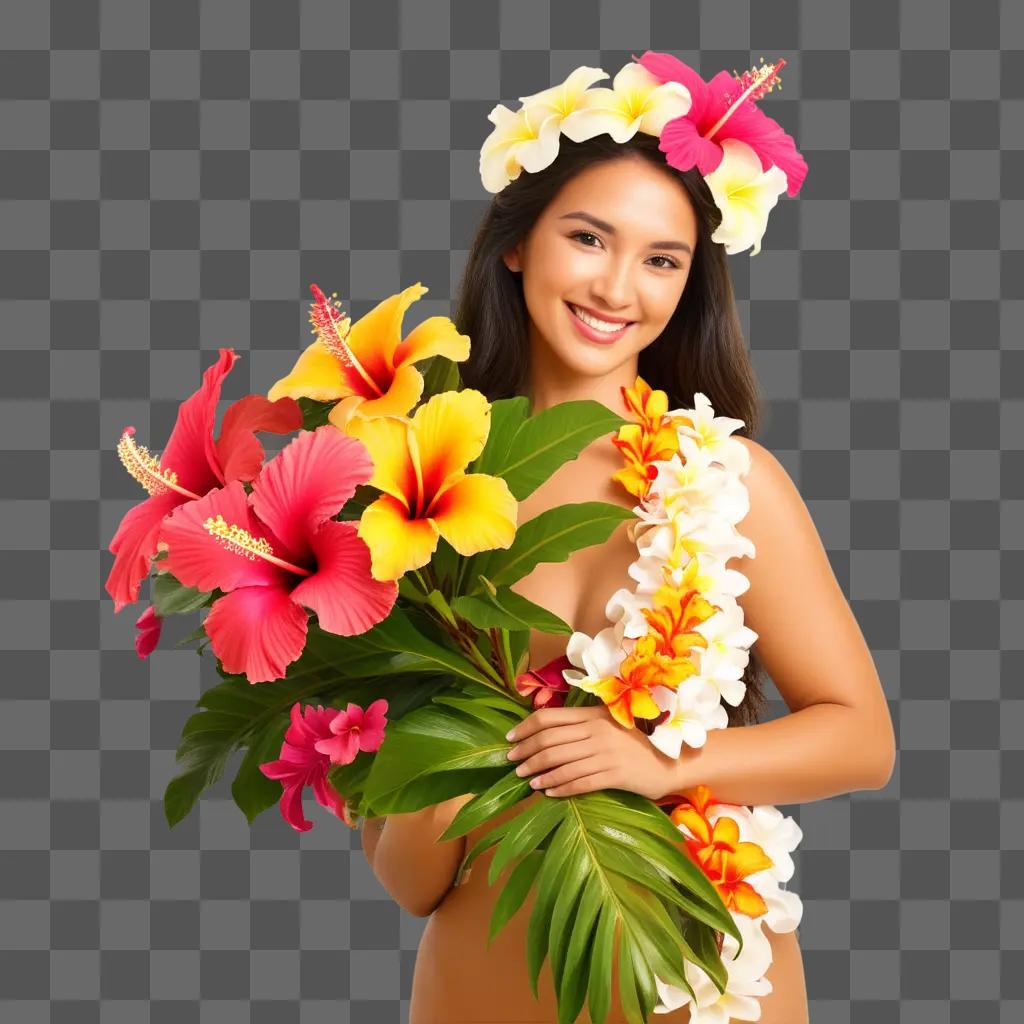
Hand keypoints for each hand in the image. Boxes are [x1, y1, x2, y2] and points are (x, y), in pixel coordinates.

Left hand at [505, 705, 678, 800]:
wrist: (673, 761)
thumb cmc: (638, 743)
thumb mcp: (610, 724)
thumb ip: (583, 724)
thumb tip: (548, 732)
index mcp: (593, 716)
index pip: (549, 718)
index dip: (525, 727)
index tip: (510, 738)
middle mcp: (596, 732)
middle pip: (550, 741)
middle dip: (526, 752)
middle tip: (511, 763)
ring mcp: (606, 754)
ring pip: (561, 763)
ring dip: (539, 773)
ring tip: (525, 779)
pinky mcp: (615, 775)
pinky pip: (579, 783)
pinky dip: (559, 788)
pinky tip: (547, 792)